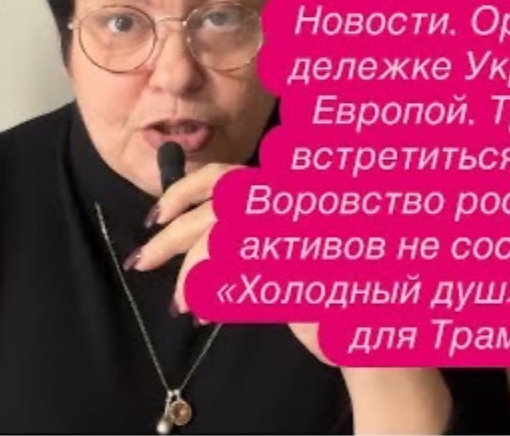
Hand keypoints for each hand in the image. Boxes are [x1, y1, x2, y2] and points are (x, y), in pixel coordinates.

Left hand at [129, 163, 453, 434]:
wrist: (368, 331)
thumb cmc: (319, 294)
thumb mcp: (273, 255)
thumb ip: (240, 236)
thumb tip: (178, 229)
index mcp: (284, 195)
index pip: (223, 177)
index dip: (182, 190)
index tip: (156, 216)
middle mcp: (289, 203)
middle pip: (211, 208)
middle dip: (169, 238)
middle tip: (142, 260)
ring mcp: (294, 229)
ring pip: (217, 239)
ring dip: (188, 275)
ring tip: (180, 305)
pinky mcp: (294, 259)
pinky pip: (231, 272)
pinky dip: (209, 293)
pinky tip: (204, 314)